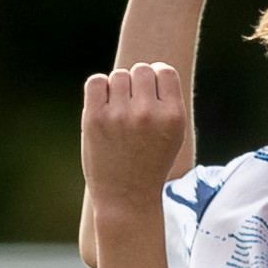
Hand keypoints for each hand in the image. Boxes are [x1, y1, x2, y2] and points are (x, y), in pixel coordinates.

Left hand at [81, 61, 192, 208]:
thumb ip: (167, 102)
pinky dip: (98, 89)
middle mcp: (147, 113)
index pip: (165, 71)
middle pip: (141, 70)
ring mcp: (120, 116)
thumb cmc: (151, 165)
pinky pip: (96, 81)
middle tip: (133, 107)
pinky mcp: (95, 119)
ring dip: (117, 88)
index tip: (151, 96)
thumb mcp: (173, 135)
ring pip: (118, 75)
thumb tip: (150, 68)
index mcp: (173, 116)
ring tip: (118, 112)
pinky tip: (103, 106)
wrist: (127, 200)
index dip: (157, 79)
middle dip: (137, 84)